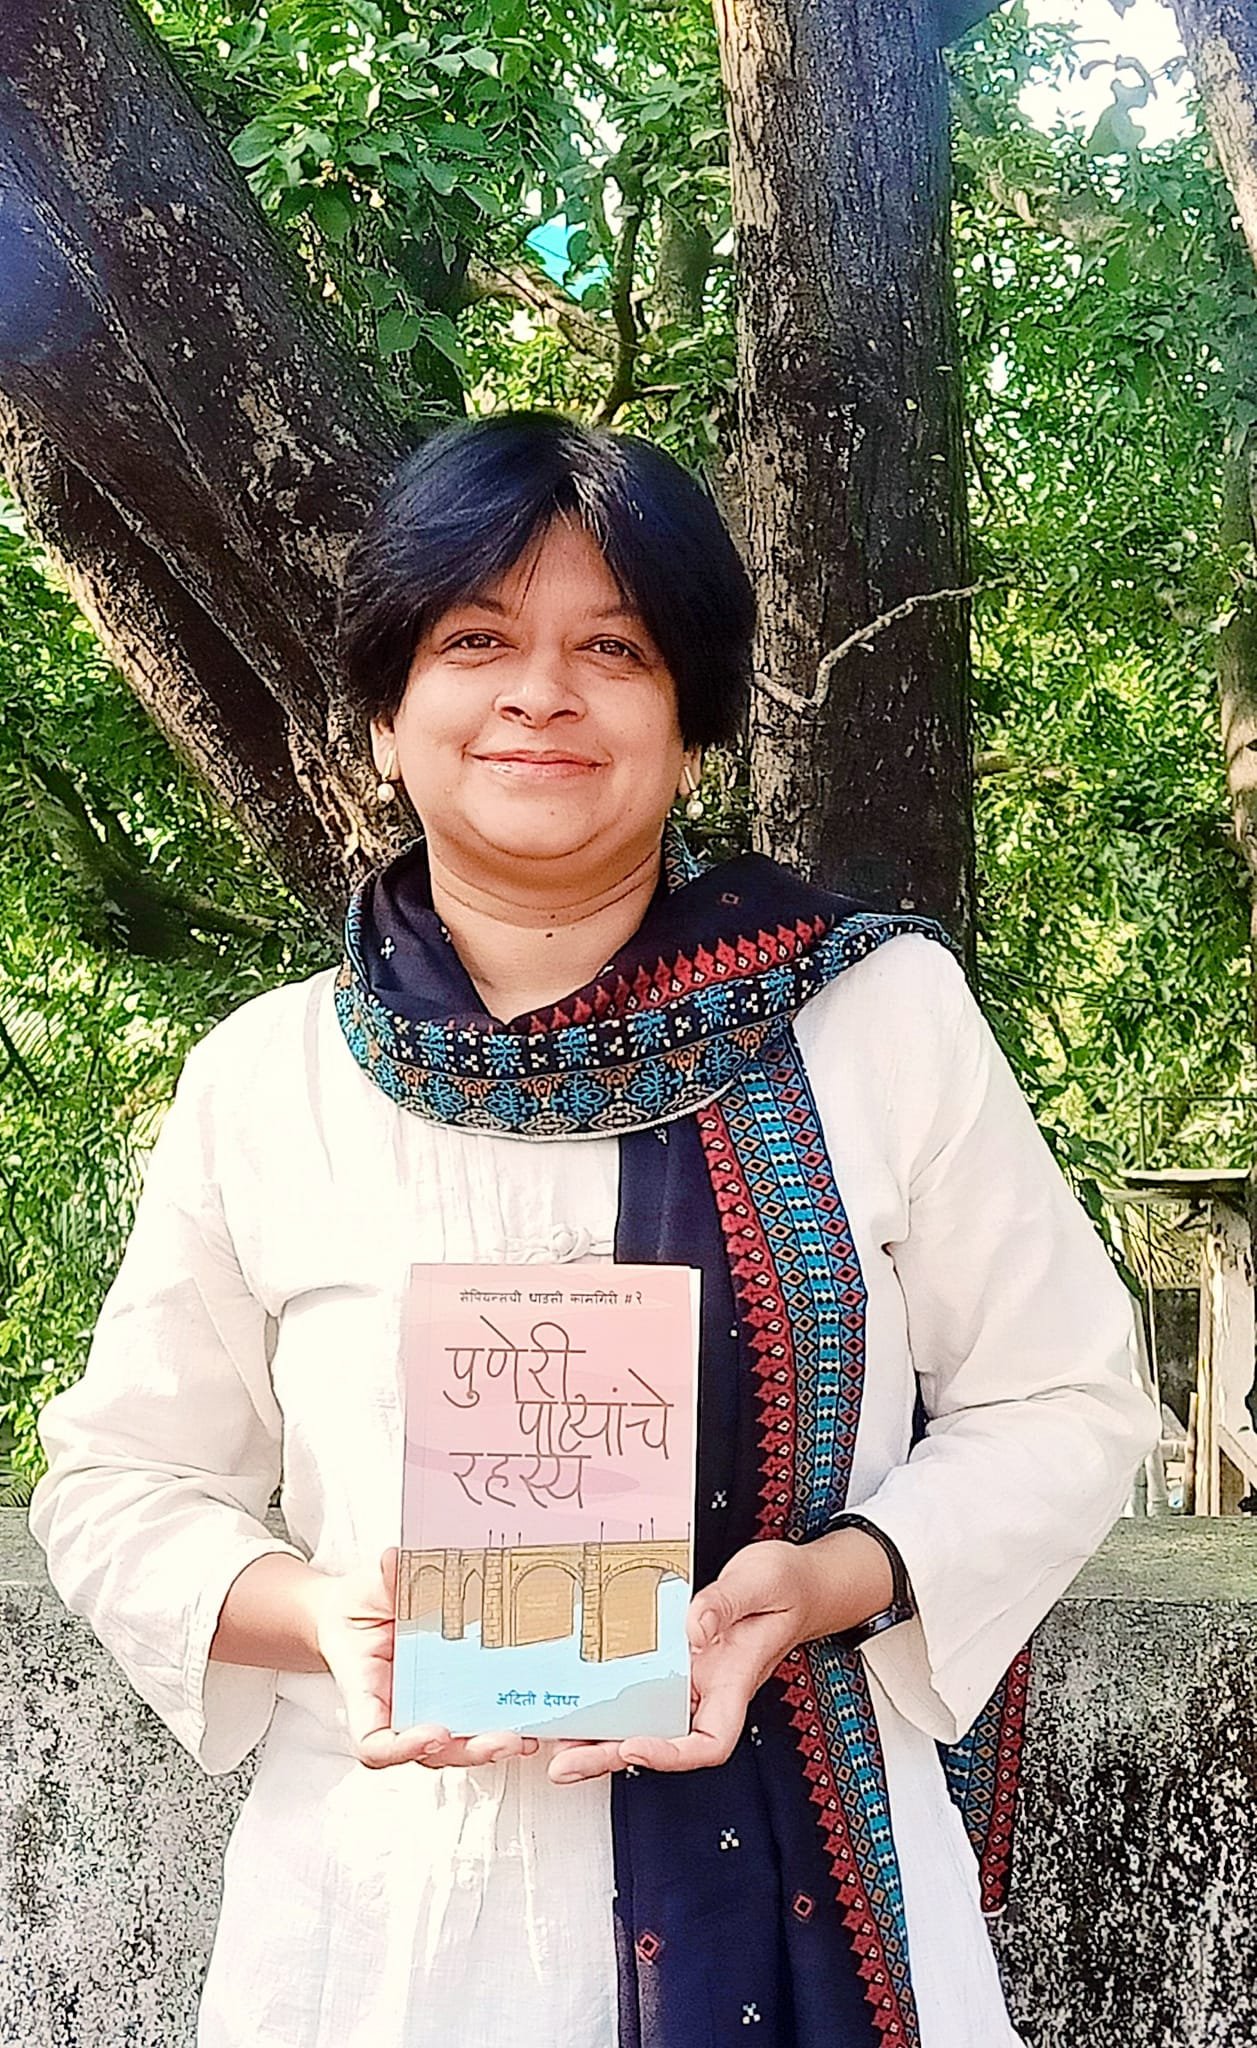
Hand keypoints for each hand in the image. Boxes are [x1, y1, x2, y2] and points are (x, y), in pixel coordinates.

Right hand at [310, 1547, 537, 1771]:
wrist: (359, 1612)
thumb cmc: (357, 1610)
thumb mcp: (365, 1590)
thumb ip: (382, 1580)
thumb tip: (393, 1561)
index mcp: (367, 1693)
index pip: (375, 1743)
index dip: (403, 1748)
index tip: (434, 1732)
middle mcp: (397, 1711)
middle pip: (429, 1753)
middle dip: (467, 1751)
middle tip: (500, 1740)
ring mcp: (425, 1709)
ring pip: (455, 1746)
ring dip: (489, 1746)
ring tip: (524, 1736)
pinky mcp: (452, 1698)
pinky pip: (473, 1720)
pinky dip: (499, 1725)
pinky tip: (529, 1722)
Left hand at [547, 1531, 889, 1785]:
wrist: (800, 1580)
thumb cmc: (787, 1585)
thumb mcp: (761, 1582)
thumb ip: (724, 1605)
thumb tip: (690, 1630)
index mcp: (734, 1683)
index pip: (709, 1743)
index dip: (671, 1754)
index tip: (635, 1745)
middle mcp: (708, 1690)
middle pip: (661, 1741)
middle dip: (611, 1757)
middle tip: (565, 1765)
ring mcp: (691, 1678)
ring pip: (643, 1719)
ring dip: (600, 1736)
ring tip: (554, 1745)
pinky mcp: (676, 1660)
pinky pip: (640, 1687)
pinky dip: (610, 1697)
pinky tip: (576, 1698)